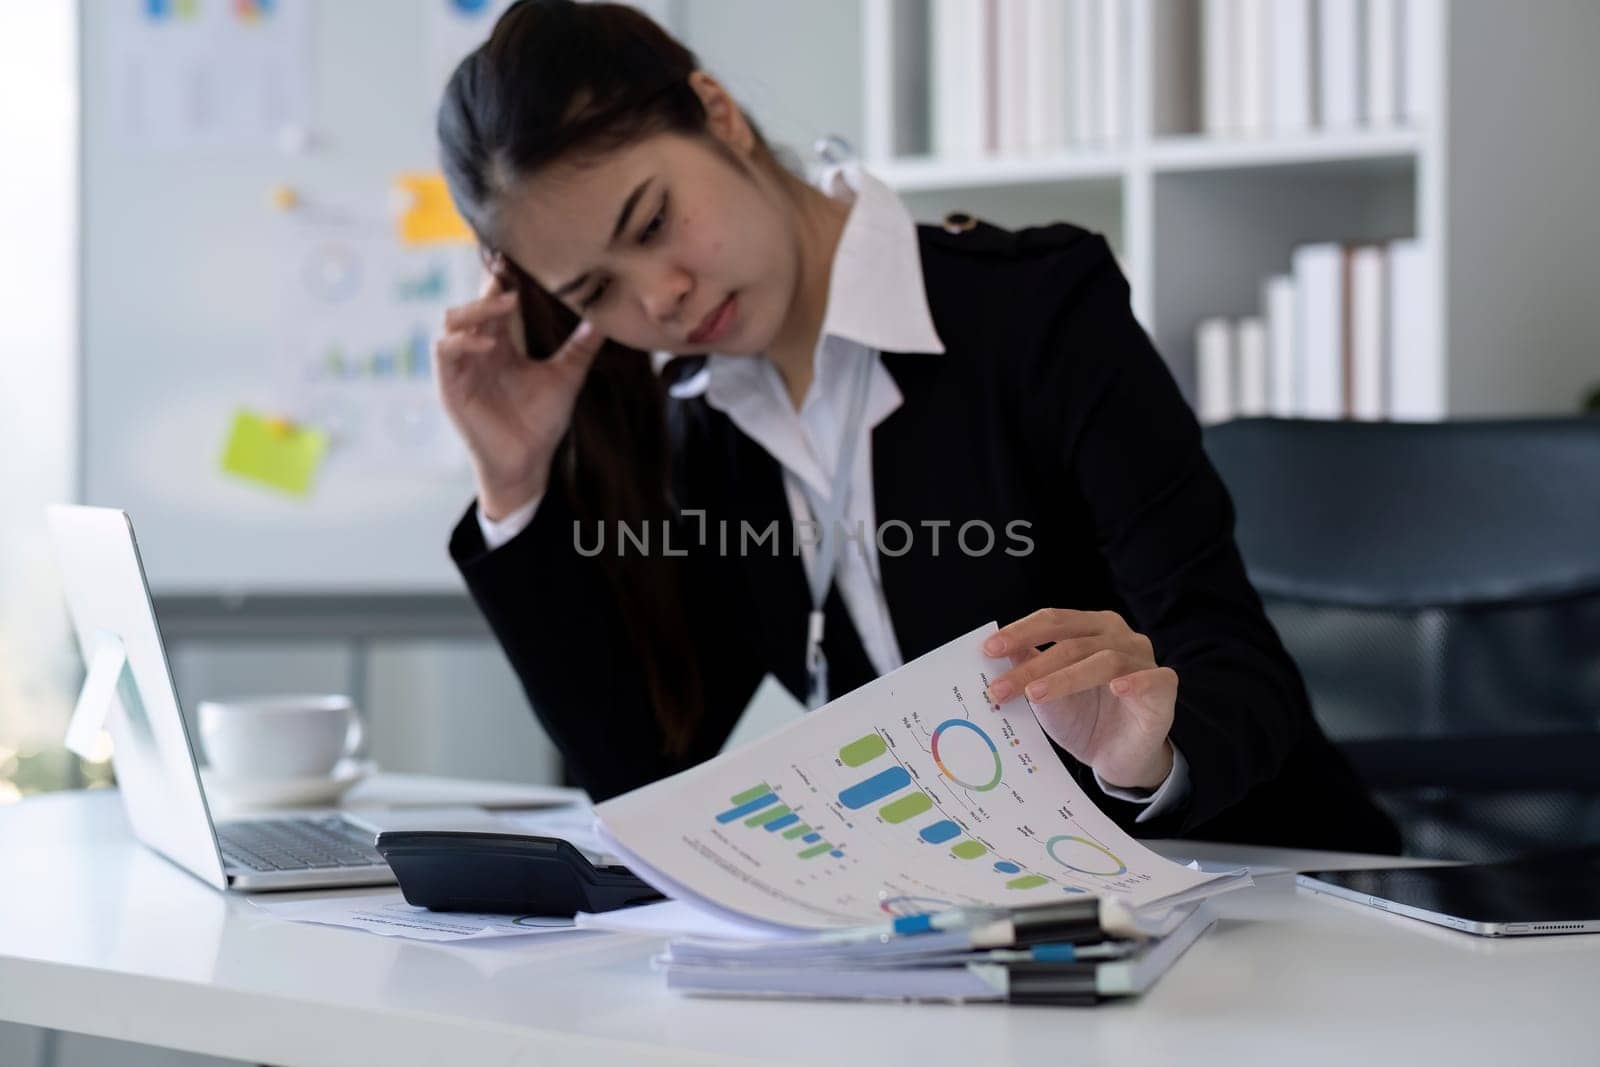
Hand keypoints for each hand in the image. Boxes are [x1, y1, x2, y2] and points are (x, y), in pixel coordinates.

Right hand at [433, 273, 604, 517]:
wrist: (527, 463)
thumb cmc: (541, 423)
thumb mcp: (566, 377)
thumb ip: (580, 348)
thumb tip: (605, 320)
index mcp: (501, 344)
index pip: (494, 302)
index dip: (500, 279)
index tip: (517, 259)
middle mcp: (477, 351)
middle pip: (471, 305)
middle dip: (489, 288)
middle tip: (513, 276)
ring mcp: (461, 368)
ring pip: (452, 322)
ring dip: (476, 309)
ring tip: (506, 303)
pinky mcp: (450, 387)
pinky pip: (444, 352)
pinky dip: (463, 342)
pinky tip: (489, 340)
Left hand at [983, 609, 1176, 791]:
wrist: (1116, 758)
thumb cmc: (1083, 718)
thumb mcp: (1046, 693)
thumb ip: (1027, 666)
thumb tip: (995, 648)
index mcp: (1091, 627)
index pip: (1054, 620)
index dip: (1021, 632)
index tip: (988, 650)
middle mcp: (1119, 636)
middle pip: (1073, 640)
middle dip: (1033, 664)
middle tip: (1000, 685)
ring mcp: (1143, 660)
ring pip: (1103, 660)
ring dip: (1065, 678)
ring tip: (1035, 695)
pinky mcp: (1164, 688)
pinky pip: (1152, 679)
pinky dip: (1135, 682)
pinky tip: (1116, 689)